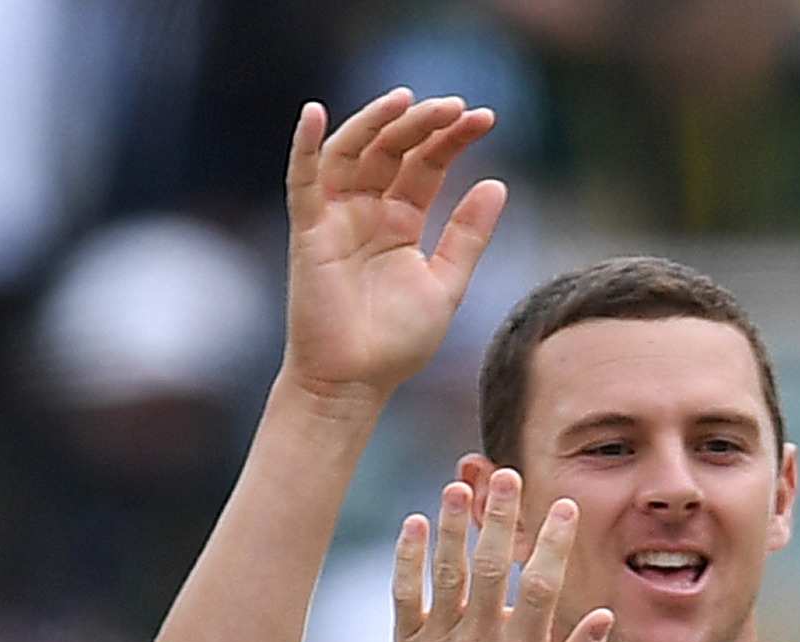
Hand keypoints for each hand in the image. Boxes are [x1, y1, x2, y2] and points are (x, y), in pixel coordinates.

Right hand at [285, 90, 504, 400]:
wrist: (354, 384)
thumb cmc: (396, 344)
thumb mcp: (446, 284)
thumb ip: (468, 236)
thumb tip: (498, 183)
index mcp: (401, 221)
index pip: (427, 164)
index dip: (452, 138)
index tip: (486, 117)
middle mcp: (367, 211)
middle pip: (393, 149)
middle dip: (424, 124)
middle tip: (457, 106)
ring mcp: (336, 218)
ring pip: (353, 152)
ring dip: (376, 121)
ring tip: (408, 100)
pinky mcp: (308, 232)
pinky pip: (302, 181)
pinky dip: (304, 146)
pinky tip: (313, 113)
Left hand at [393, 472, 612, 641]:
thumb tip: (604, 615)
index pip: (542, 590)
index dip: (553, 546)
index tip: (563, 508)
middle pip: (492, 570)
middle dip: (500, 519)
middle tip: (507, 476)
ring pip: (447, 575)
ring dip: (453, 527)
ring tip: (459, 487)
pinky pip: (405, 596)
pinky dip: (407, 560)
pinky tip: (414, 524)